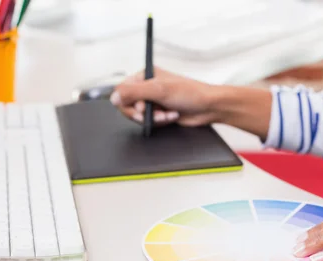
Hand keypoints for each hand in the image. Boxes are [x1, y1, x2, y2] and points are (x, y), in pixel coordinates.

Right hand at [110, 67, 272, 136]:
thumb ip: (134, 92)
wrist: (209, 107)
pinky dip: (161, 122)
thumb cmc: (190, 93)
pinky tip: (172, 116)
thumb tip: (113, 97)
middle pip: (129, 105)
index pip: (123, 90)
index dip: (128, 103)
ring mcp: (154, 101)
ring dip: (154, 118)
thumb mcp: (159, 90)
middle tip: (153, 114)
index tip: (141, 109)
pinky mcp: (161, 113)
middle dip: (142, 113)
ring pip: (140, 115)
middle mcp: (148, 87)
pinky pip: (151, 121)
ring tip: (167, 114)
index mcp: (145, 76)